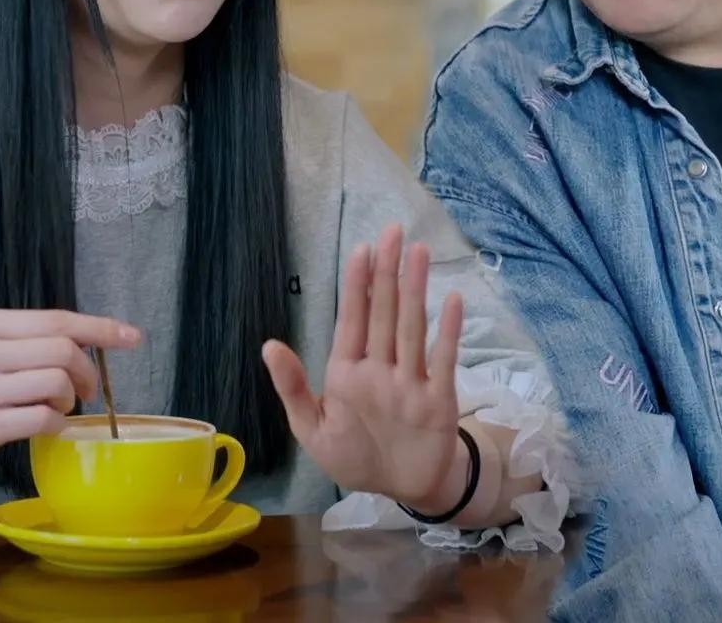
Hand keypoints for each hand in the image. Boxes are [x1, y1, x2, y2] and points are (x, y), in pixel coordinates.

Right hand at [0, 309, 138, 478]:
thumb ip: (20, 343)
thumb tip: (84, 344)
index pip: (56, 319)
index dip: (100, 328)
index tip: (132, 337)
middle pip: (62, 349)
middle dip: (87, 371)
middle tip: (86, 391)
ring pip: (56, 383)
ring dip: (70, 400)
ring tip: (58, 408)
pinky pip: (42, 420)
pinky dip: (55, 424)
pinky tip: (45, 426)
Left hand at [263, 224, 467, 512]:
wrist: (401, 489)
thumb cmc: (356, 457)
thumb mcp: (313, 430)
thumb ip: (294, 388)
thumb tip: (269, 344)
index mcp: (348, 372)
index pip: (352, 319)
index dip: (356, 285)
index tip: (360, 249)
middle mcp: (382, 368)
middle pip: (385, 313)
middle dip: (387, 273)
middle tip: (393, 231)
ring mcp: (412, 380)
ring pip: (412, 328)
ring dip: (416, 291)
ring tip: (419, 254)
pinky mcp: (439, 398)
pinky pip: (443, 360)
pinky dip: (448, 331)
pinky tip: (453, 300)